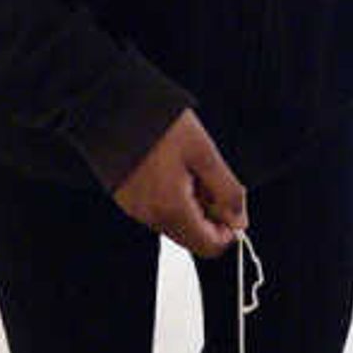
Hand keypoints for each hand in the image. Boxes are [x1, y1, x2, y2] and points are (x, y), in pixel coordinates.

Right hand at [112, 111, 246, 255]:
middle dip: (209, 216)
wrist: (112, 105)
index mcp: (172, 210)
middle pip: (193, 239)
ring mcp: (135, 210)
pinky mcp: (126, 199)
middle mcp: (151, 217)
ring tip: (187, 168)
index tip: (230, 204)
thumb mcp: (205, 154)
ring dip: (191, 206)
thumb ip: (227, 192)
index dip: (228, 230)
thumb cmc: (158, 124)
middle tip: (208, 179)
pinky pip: (157, 211)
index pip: (210, 246)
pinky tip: (170, 168)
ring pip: (176, 225)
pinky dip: (172, 198)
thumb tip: (239, 221)